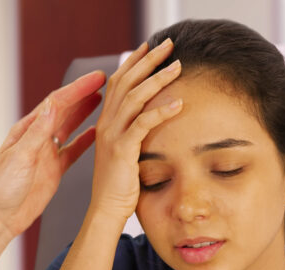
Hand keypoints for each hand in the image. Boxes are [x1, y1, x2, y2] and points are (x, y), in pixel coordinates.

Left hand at [0, 71, 105, 267]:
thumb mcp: (19, 156)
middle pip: (65, 110)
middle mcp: (36, 138)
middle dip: (84, 95)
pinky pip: (73, 152)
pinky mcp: (53, 171)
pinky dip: (85, 141)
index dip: (78, 89)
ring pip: (70, 127)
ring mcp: (46, 154)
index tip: (96, 78)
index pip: (56, 103)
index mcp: (26, 130)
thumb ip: (38, 132)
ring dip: (85, 113)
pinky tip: (97, 133)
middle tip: (105, 82)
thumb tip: (52, 106)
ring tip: (103, 100)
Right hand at [89, 38, 183, 222]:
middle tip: (168, 44)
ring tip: (178, 66)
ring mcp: (112, 135)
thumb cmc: (120, 186)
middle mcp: (106, 123)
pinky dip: (161, 111)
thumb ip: (133, 133)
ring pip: (134, 97)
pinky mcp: (122, 150)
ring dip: (158, 79)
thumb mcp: (125, 153)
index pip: (118, 81)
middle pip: (126, 81)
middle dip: (148, 60)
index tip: (149, 46)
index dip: (133, 61)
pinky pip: (143, 124)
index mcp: (106, 122)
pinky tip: (179, 103)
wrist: (105, 210)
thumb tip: (150, 121)